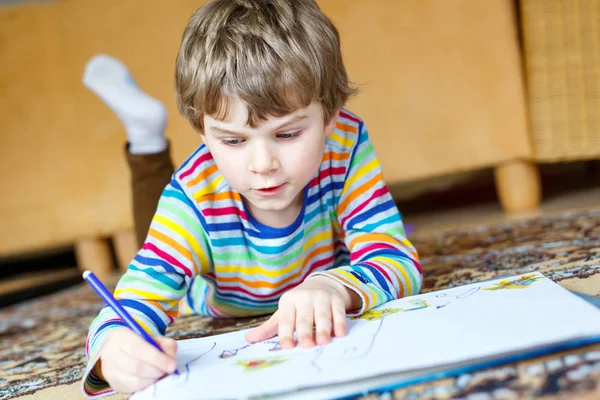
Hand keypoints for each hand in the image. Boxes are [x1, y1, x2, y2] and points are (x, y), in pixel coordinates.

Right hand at [99, 328, 177, 392]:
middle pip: (136, 366)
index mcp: (121, 336)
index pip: (138, 348)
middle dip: (157, 370)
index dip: (157, 358)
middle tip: (168, 370)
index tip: (172, 365)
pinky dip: (147, 385)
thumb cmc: (139, 342)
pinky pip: (133, 389)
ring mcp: (110, 371)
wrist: (118, 349)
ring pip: (134, 381)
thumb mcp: (153, 337)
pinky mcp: (114, 384)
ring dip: (153, 379)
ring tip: (160, 374)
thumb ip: (165, 345)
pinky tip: (152, 379)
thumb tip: (171, 360)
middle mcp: (111, 353)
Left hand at [245, 276, 360, 348]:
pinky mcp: (336, 300)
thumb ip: (269, 328)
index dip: (286, 333)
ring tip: (323, 342)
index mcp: (288, 301)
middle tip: (307, 346)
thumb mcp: (284, 312)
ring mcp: (322, 298)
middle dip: (305, 331)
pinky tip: (340, 334)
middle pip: (305, 318)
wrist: (322, 284)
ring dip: (323, 328)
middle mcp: (304, 298)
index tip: (287, 346)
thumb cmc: (299, 305)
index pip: (286, 319)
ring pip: (322, 315)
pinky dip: (340, 323)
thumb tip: (248, 340)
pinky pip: (339, 312)